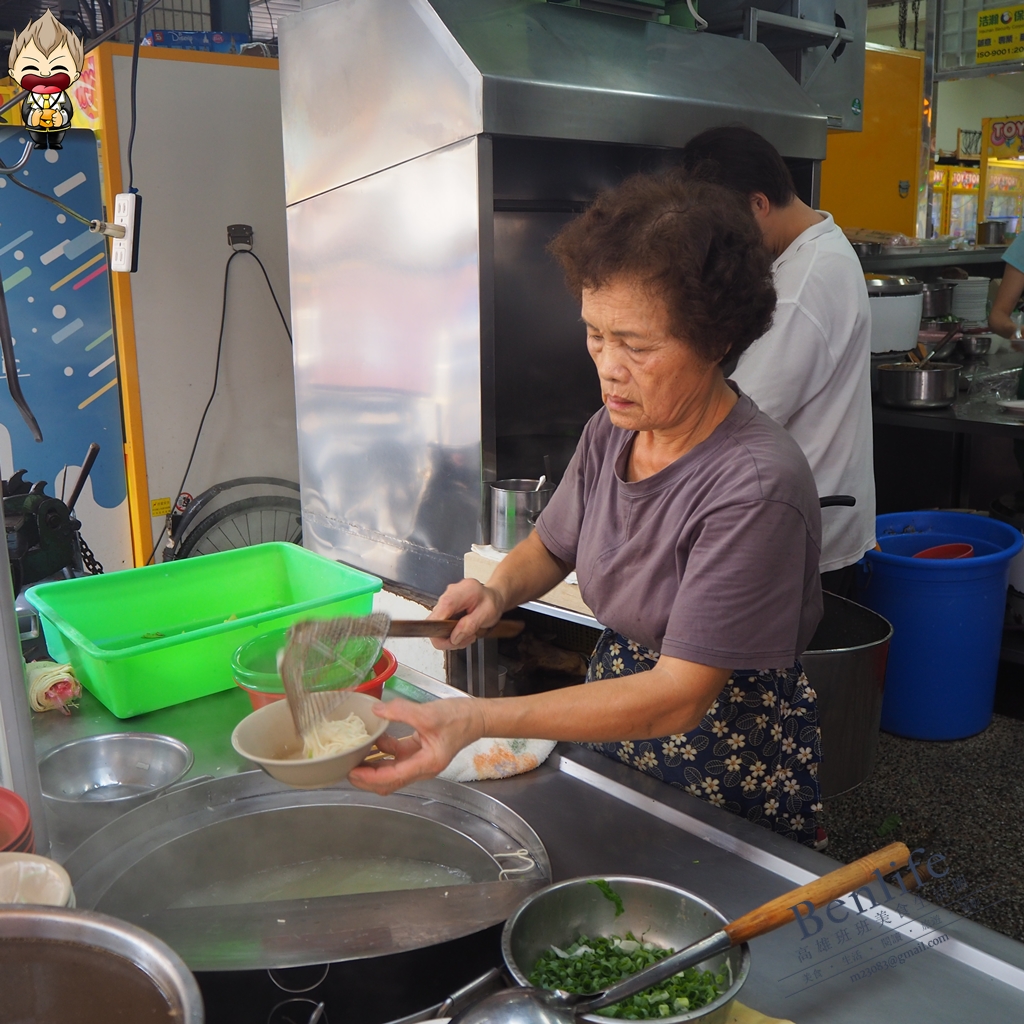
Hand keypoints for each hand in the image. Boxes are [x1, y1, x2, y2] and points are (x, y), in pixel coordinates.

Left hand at [347, 697, 485, 794]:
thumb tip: (377, 711)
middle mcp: (421, 768)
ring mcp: (419, 761)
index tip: (351, 772)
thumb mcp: (428, 714)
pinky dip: (384, 751)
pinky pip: (396, 757)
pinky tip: (376, 739)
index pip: (391, 778)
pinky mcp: (419, 751)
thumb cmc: (459, 718)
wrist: (477, 716)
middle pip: (388, 781)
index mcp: (426, 765)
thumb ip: (401, 712)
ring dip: (373, 765)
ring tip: (355, 755)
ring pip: (390, 771)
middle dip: (366, 777)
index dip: (369, 778)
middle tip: (347, 767)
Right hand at [428, 578, 503, 649]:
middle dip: (449, 637)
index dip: (441, 628)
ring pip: (436, 627)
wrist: (492, 597)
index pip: (441, 610)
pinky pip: (440, 627)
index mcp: (460, 592)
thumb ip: (471, 625)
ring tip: (468, 633)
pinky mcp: (442, 610)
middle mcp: (448, 594)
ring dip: (451, 637)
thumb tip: (454, 637)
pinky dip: (451, 634)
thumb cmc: (491, 602)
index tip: (452, 639)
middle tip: (467, 637)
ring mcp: (443, 602)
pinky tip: (463, 630)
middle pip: (434, 621)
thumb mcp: (487, 614)